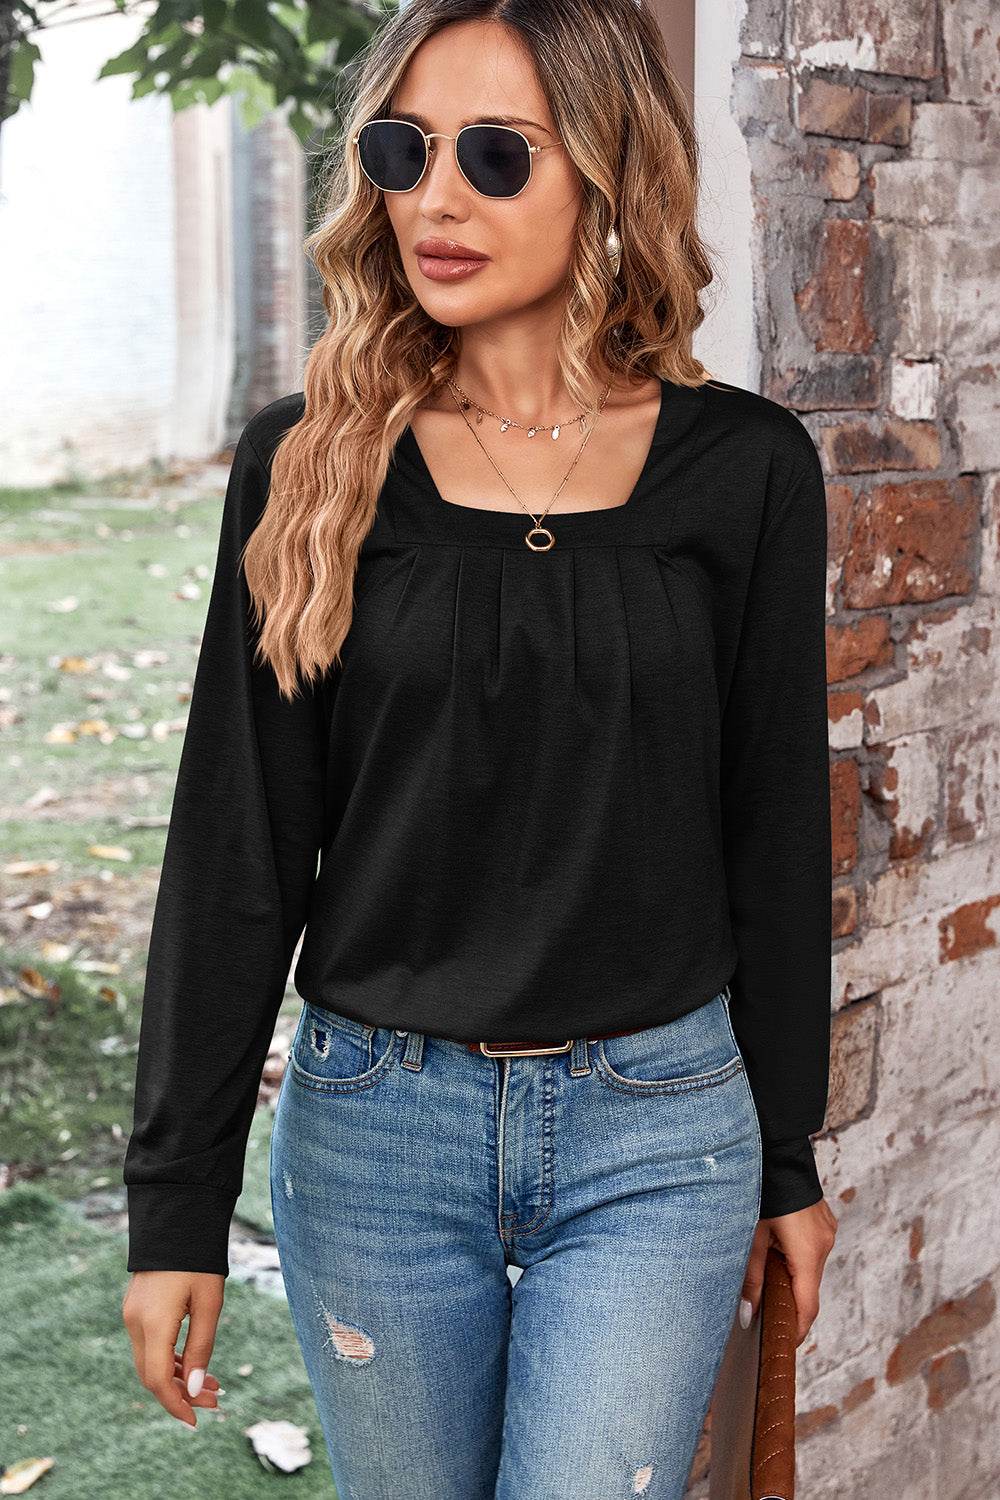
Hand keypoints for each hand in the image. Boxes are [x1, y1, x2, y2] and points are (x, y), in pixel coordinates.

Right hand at [122, 1271, 225, 1425]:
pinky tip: (193, 1364)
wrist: (177, 1219)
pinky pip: (150, 1345)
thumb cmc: (199, 1259)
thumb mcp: (209, 1303)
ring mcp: (132, 1315)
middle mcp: (135, 1323)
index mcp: (152, 1323)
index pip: (157, 1379)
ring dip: (178, 1376)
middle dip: (182, 1392)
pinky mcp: (136, 1308)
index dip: (175, 1404)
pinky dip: (170, 1358)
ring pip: (150, 1361)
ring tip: (212, 1384)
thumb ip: (201, 1347)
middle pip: (152, 1374)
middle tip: (215, 1400)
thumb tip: (194, 1389)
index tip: (196, 1420)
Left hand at [739, 1197, 836, 1345]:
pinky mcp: (825, 1222)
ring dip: (792, 1278)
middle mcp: (824, 1244)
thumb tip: (749, 1313)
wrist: (778, 1151)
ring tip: (767, 1282)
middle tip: (766, 1316)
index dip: (797, 1329)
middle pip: (809, 1287)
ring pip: (811, 1268)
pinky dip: (797, 1260)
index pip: (807, 1306)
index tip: (784, 1345)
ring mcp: (828, 1231)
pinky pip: (813, 1250)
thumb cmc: (761, 1191)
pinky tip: (777, 1253)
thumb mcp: (751, 1237)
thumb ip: (752, 1277)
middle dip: (789, 1302)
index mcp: (808, 1252)